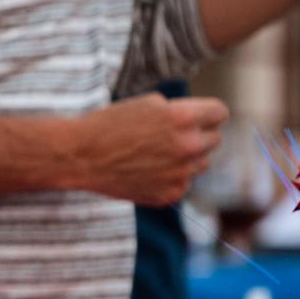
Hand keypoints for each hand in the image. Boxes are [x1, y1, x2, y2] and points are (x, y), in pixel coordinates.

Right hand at [67, 93, 227, 204]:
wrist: (78, 157)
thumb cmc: (110, 125)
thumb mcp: (149, 104)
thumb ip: (183, 111)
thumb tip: (205, 123)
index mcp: (184, 117)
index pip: (220, 113)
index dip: (207, 114)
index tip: (197, 117)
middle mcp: (188, 146)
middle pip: (215, 140)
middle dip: (198, 136)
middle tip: (170, 137)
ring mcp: (180, 174)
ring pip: (201, 164)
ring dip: (187, 159)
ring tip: (155, 155)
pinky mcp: (169, 194)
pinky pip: (184, 183)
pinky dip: (170, 178)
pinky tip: (146, 172)